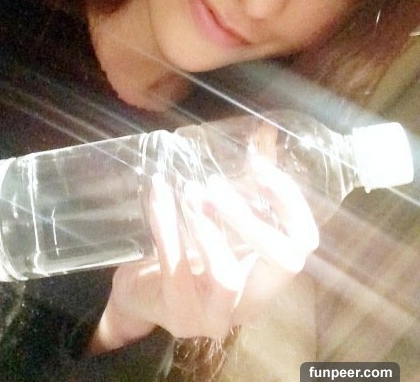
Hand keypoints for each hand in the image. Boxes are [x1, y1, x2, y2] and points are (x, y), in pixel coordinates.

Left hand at [88, 166, 317, 352]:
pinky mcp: (178, 313)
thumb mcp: (220, 224)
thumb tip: (264, 132)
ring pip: (226, 274)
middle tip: (215, 184)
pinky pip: (175, 267)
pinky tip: (159, 193)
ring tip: (188, 192)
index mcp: (268, 275)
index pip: (304, 240)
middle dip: (251, 218)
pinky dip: (167, 225)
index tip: (258, 168)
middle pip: (284, 262)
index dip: (289, 202)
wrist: (142, 295)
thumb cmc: (188, 254)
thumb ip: (243, 188)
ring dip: (207, 227)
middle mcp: (253, 300)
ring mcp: (217, 314)